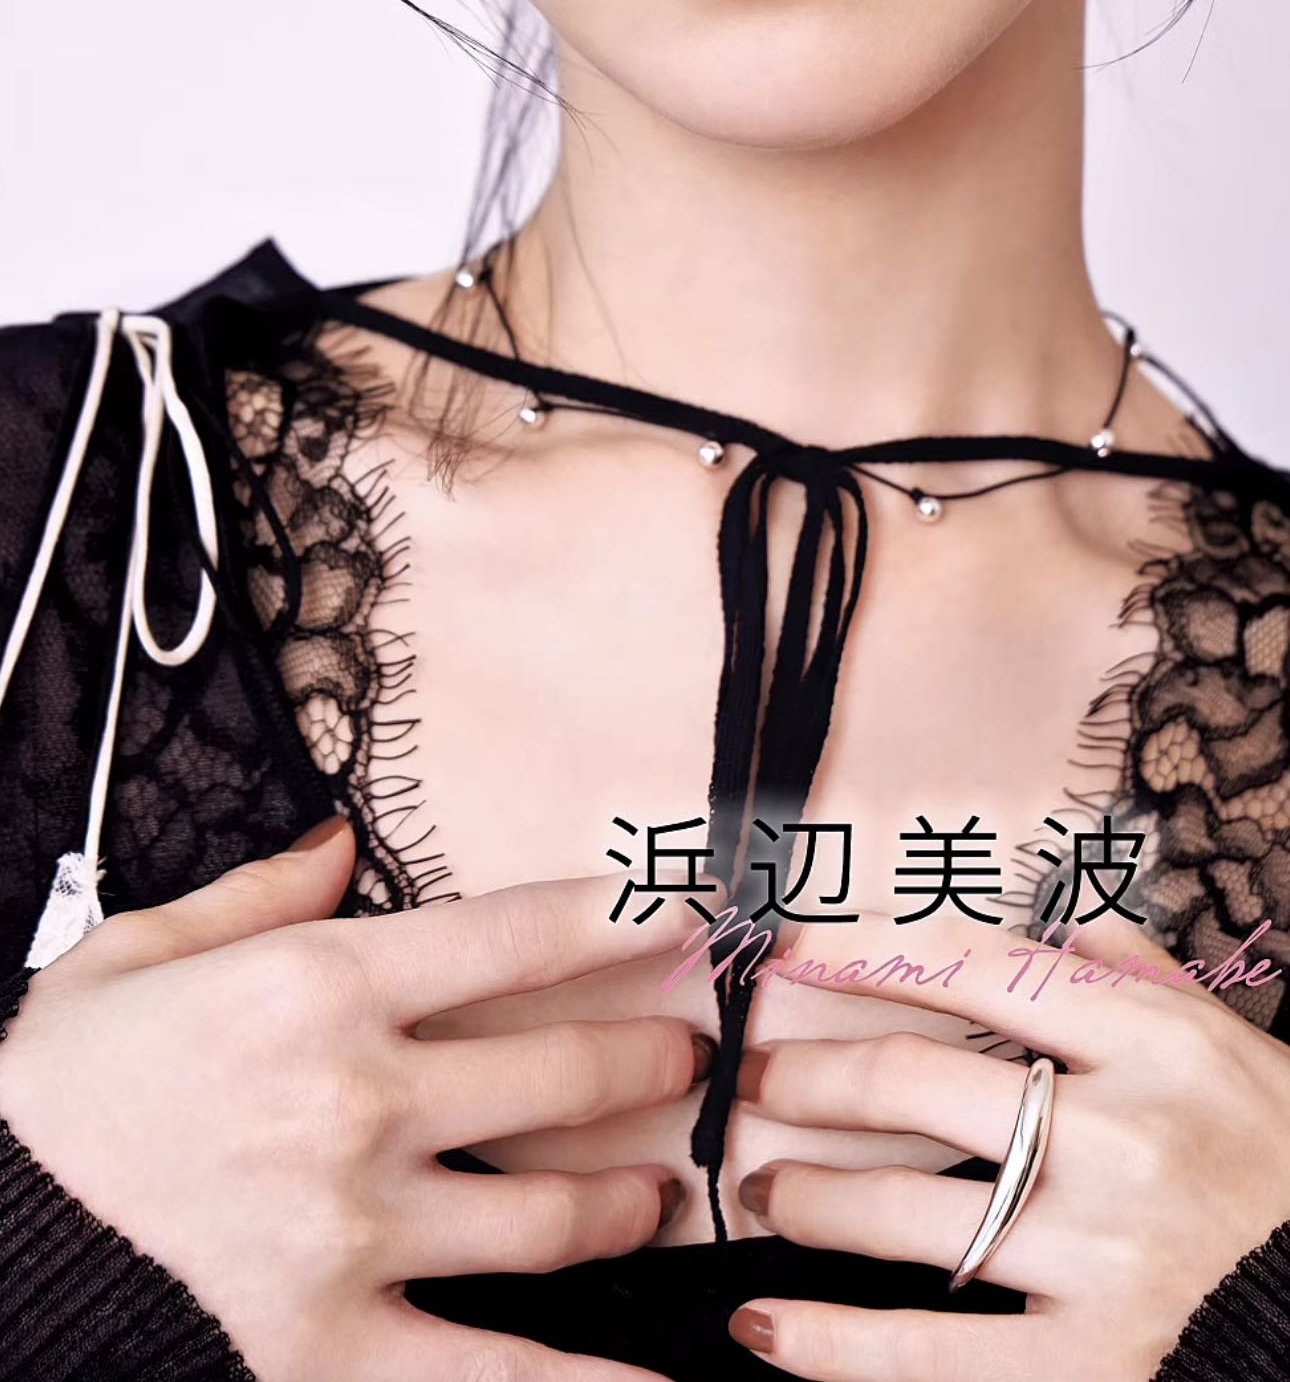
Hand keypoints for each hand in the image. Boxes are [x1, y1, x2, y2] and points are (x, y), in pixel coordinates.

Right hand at [0, 815, 720, 1381]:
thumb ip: (256, 893)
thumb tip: (344, 843)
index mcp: (316, 985)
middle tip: (693, 1047)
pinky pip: (489, 1372)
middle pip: (563, 1071)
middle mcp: (358, 1098)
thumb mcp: (136, 953)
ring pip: (553, 1214)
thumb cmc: (62, 1092)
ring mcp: (356, 1228)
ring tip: (659, 1186)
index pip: (513, 934)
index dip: (619, 914)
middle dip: (653, 1053)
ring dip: (630, 1195)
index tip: (690, 902)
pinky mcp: (335, 1341)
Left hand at [721, 902, 1289, 1378]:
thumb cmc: (1280, 1164)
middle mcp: (1117, 1140)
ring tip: (762, 1193)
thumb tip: (1057, 917)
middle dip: (808, 1077)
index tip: (788, 953)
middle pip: (916, 1086)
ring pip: (910, 1216)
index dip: (866, 956)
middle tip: (748, 1078)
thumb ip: (1137, 975)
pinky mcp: (1091, 1364)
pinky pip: (934, 1358)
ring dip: (809, 1199)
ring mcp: (1100, 1256)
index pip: (977, 973)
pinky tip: (764, 1328)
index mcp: (1150, 1045)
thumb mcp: (1228, 1046)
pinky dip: (836, 1346)